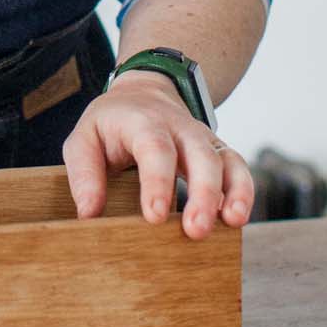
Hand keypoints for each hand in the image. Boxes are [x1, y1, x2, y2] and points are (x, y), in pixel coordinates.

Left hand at [62, 70, 253, 238]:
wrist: (142, 96)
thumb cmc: (110, 125)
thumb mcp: (83, 139)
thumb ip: (84, 174)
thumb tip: (90, 214)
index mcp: (142, 122)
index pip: (154, 148)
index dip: (157, 182)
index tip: (155, 216)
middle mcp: (179, 127)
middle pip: (199, 153)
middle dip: (203, 192)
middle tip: (196, 230)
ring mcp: (202, 138)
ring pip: (226, 159)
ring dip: (234, 191)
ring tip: (233, 222)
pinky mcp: (217, 153)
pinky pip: (238, 167)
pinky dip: (243, 191)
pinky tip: (236, 218)